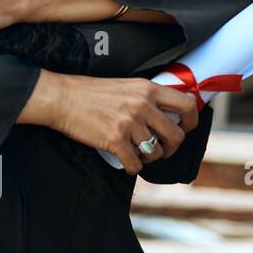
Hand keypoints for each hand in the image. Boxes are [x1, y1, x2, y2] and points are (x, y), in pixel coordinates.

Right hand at [26, 73, 199, 175]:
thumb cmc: (89, 92)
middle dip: (171, 147)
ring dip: (149, 158)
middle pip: (176, 135)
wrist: (60, 98)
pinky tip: (126, 161)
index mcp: (147, 89)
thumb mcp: (124, 85)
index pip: (188, 104)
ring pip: (156, 152)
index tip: (183, 128)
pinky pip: (135, 164)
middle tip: (160, 148)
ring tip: (137, 153)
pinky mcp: (114, 140)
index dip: (191, 121)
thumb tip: (168, 114)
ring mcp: (128, 123)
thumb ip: (147, 97)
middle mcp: (142, 105)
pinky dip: (133, 167)